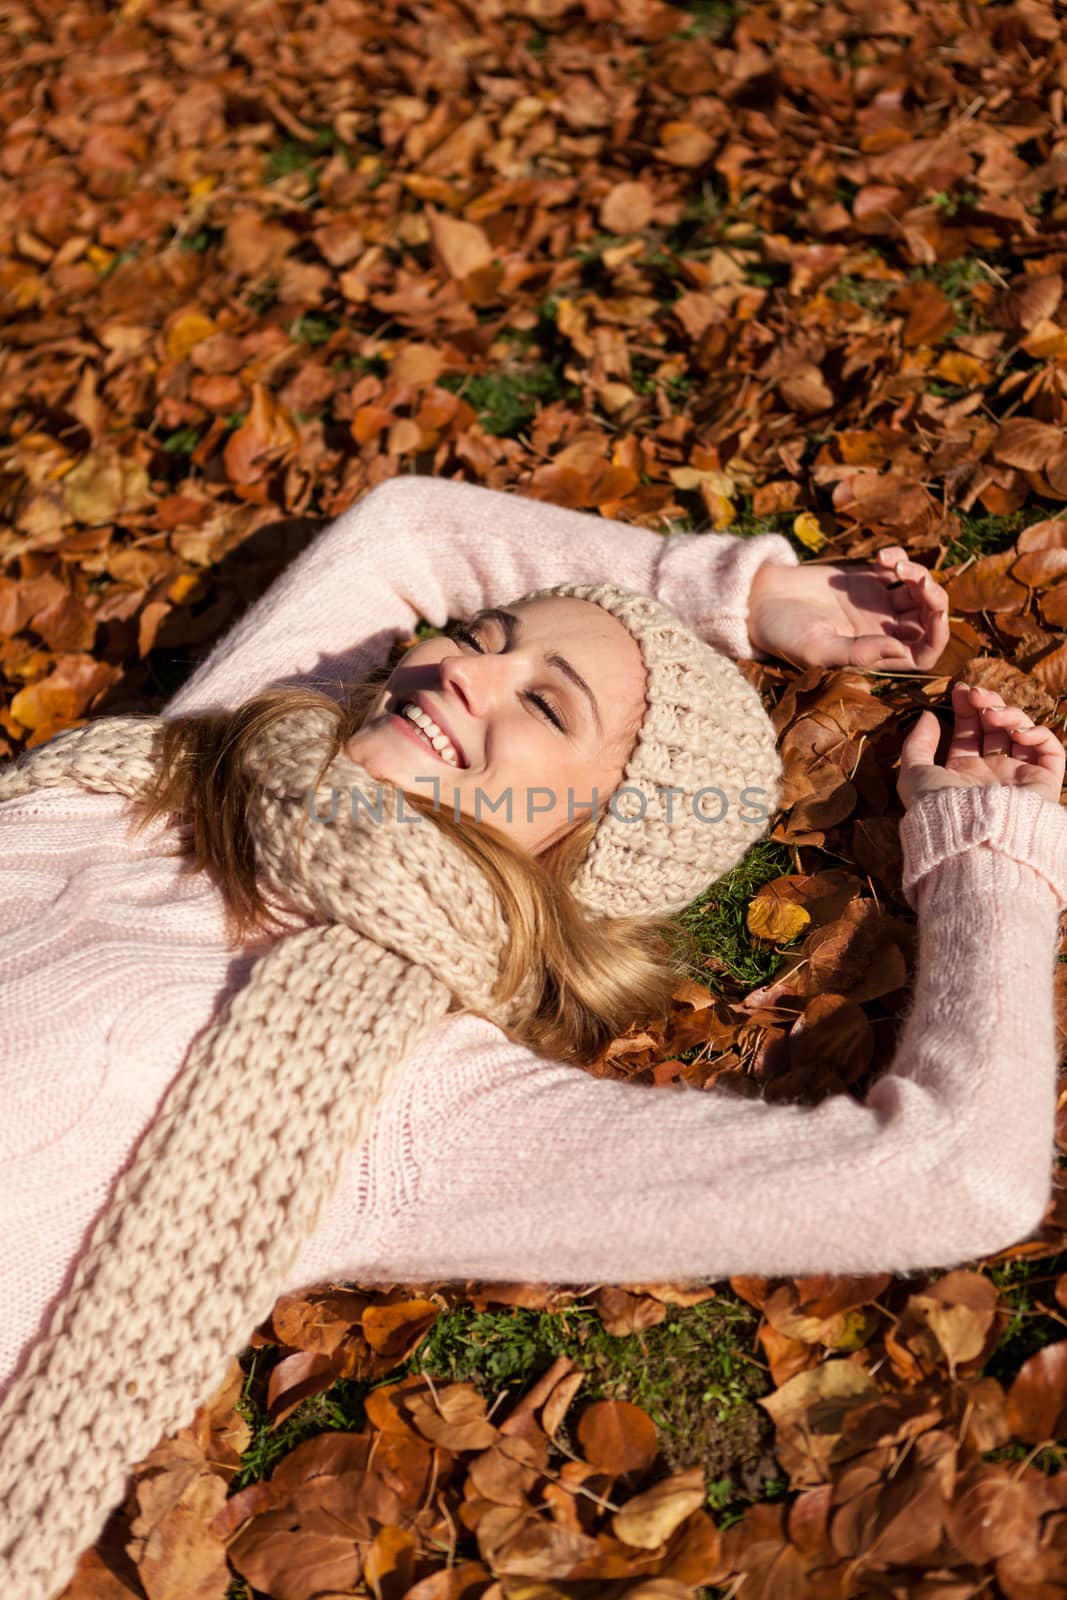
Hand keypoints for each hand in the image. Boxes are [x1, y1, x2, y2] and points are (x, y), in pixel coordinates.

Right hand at [748, 545, 949, 670]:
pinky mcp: (867, 579)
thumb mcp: (818, 649)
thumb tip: (901, 649)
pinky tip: (879, 557)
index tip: (932, 612)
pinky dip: (899, 557)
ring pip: (918, 591)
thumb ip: (859, 652)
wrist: (759, 600)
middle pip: (928, 619)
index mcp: (875, 654)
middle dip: (933, 599)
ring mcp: (877, 604)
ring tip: (894, 564)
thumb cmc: (783, 633)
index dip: (937, 634)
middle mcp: (882, 631)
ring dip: (918, 574)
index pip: (924, 652)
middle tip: (916, 579)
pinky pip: (899, 568)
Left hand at [898, 681, 1065, 809]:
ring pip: (1023, 733)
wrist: (972, 838)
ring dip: (1009, 714)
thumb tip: (927, 715)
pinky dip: (1038, 734)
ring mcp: (1019, 777)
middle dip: (987, 704)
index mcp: (964, 773)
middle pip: (996, 728)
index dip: (966, 708)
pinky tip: (1018, 733)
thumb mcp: (914, 774)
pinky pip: (1051, 750)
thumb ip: (917, 745)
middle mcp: (992, 774)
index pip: (970, 732)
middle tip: (975, 693)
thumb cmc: (939, 809)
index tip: (960, 688)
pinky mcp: (1044, 783)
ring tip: (990, 714)